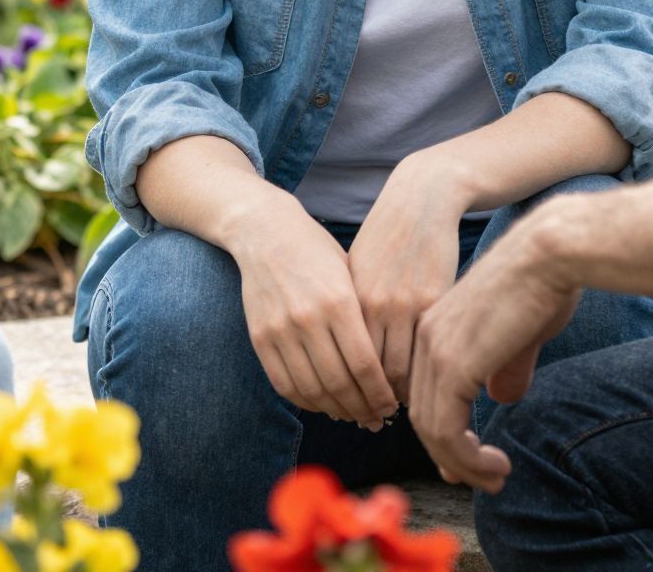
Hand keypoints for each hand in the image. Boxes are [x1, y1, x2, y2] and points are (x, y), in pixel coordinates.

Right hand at [229, 203, 397, 428]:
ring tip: (352, 416)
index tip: (392, 407)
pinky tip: (323, 404)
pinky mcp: (260, 337)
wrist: (266, 231)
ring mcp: (281, 330)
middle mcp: (309, 318)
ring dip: (336, 411)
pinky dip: (306, 402)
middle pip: (340, 384)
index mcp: (339, 301)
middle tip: (376, 420)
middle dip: (362, 409)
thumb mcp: (352, 274)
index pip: (365, 366)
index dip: (381, 395)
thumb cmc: (318, 251)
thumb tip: (391, 368)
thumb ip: (367, 318)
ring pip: (312, 390)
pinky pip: (285, 384)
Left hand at [347, 157, 467, 398]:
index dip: (348, 392)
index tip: (354, 408)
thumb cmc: (387, 240)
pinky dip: (426, 372)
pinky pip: (427, 350)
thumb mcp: (358, 272)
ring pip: (399, 369)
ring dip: (401, 393)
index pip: (341, 363)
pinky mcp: (434, 299)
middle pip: (367, 373)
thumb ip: (351, 310)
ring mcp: (403, 303)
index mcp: (347, 299)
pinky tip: (429, 379)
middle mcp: (371, 304)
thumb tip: (341, 355)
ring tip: (404, 405)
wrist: (421, 200)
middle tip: (377, 419)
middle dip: (371, 402)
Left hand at [409, 202, 582, 492]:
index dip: (444, 433)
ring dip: (463, 465)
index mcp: (435, 326)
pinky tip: (497, 466)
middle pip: (423, 416)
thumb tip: (502, 395)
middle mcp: (425, 338)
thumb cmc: (545, 283)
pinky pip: (447, 432)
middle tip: (482, 480)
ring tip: (495, 478)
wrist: (550, 252)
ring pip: (432, 431)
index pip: (425, 392)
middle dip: (451, 456)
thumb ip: (506, 365)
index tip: (466, 462)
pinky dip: (467, 460)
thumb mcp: (520, 333)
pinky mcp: (452, 366)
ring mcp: (434, 351)